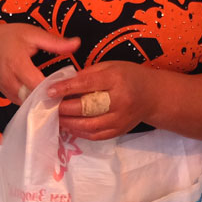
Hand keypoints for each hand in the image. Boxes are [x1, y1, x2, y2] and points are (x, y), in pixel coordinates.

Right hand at [0, 24, 79, 104]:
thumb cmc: (6, 38)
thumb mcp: (31, 34)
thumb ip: (54, 42)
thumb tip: (76, 44)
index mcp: (17, 64)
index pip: (38, 84)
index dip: (54, 87)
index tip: (70, 86)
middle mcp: (11, 82)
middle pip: (36, 99)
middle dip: (54, 99)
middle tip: (72, 95)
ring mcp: (9, 93)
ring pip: (32, 105)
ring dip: (48, 103)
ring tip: (64, 98)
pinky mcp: (10, 98)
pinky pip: (28, 105)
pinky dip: (40, 103)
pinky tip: (52, 98)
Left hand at [46, 61, 164, 139]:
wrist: (152, 96)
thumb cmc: (129, 76)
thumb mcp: (110, 66)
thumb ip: (88, 74)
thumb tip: (64, 84)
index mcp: (116, 79)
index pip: (87, 84)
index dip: (66, 88)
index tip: (49, 91)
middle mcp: (120, 100)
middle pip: (86, 107)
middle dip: (64, 108)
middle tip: (49, 107)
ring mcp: (120, 119)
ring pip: (89, 125)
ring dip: (69, 123)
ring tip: (56, 118)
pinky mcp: (119, 131)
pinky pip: (95, 135)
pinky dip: (79, 132)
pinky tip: (69, 126)